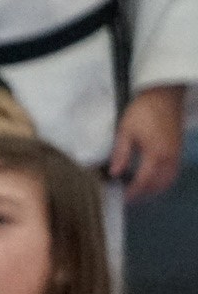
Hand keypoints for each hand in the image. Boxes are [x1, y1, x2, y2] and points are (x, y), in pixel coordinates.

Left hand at [109, 83, 184, 203]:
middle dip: (143, 193)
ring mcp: (176, 155)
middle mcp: (169, 158)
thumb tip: (115, 174)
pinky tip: (152, 179)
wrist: (164, 96)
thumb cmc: (143, 111)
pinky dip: (163, 181)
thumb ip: (120, 154)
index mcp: (155, 154)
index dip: (132, 193)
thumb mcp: (125, 130)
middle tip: (128, 196)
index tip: (122, 198)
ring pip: (168, 181)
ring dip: (154, 189)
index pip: (143, 181)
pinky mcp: (178, 150)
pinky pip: (173, 173)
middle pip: (157, 185)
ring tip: (139, 190)